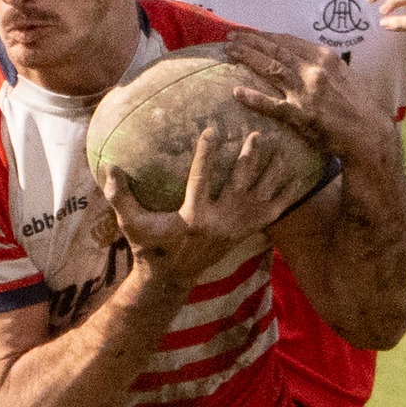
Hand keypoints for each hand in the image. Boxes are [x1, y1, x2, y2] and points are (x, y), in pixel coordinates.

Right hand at [102, 124, 311, 293]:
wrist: (171, 276)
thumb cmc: (149, 246)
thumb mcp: (131, 223)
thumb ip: (120, 196)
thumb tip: (109, 167)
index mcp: (193, 217)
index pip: (201, 179)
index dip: (206, 154)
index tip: (211, 130)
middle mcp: (220, 222)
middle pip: (240, 184)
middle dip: (249, 157)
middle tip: (256, 134)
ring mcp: (236, 228)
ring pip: (261, 196)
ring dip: (272, 172)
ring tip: (281, 149)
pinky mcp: (245, 233)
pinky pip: (272, 213)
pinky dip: (285, 195)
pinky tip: (297, 177)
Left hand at [225, 30, 397, 164]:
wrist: (371, 134)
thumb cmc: (360, 106)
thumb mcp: (346, 76)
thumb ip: (325, 66)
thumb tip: (307, 59)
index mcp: (325, 58)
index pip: (288, 41)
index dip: (266, 35)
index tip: (249, 32)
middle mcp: (314, 70)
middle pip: (276, 51)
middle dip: (250, 41)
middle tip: (230, 36)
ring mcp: (306, 92)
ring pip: (271, 69)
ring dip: (247, 58)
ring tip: (228, 52)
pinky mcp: (301, 115)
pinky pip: (273, 105)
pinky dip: (254, 98)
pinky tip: (237, 92)